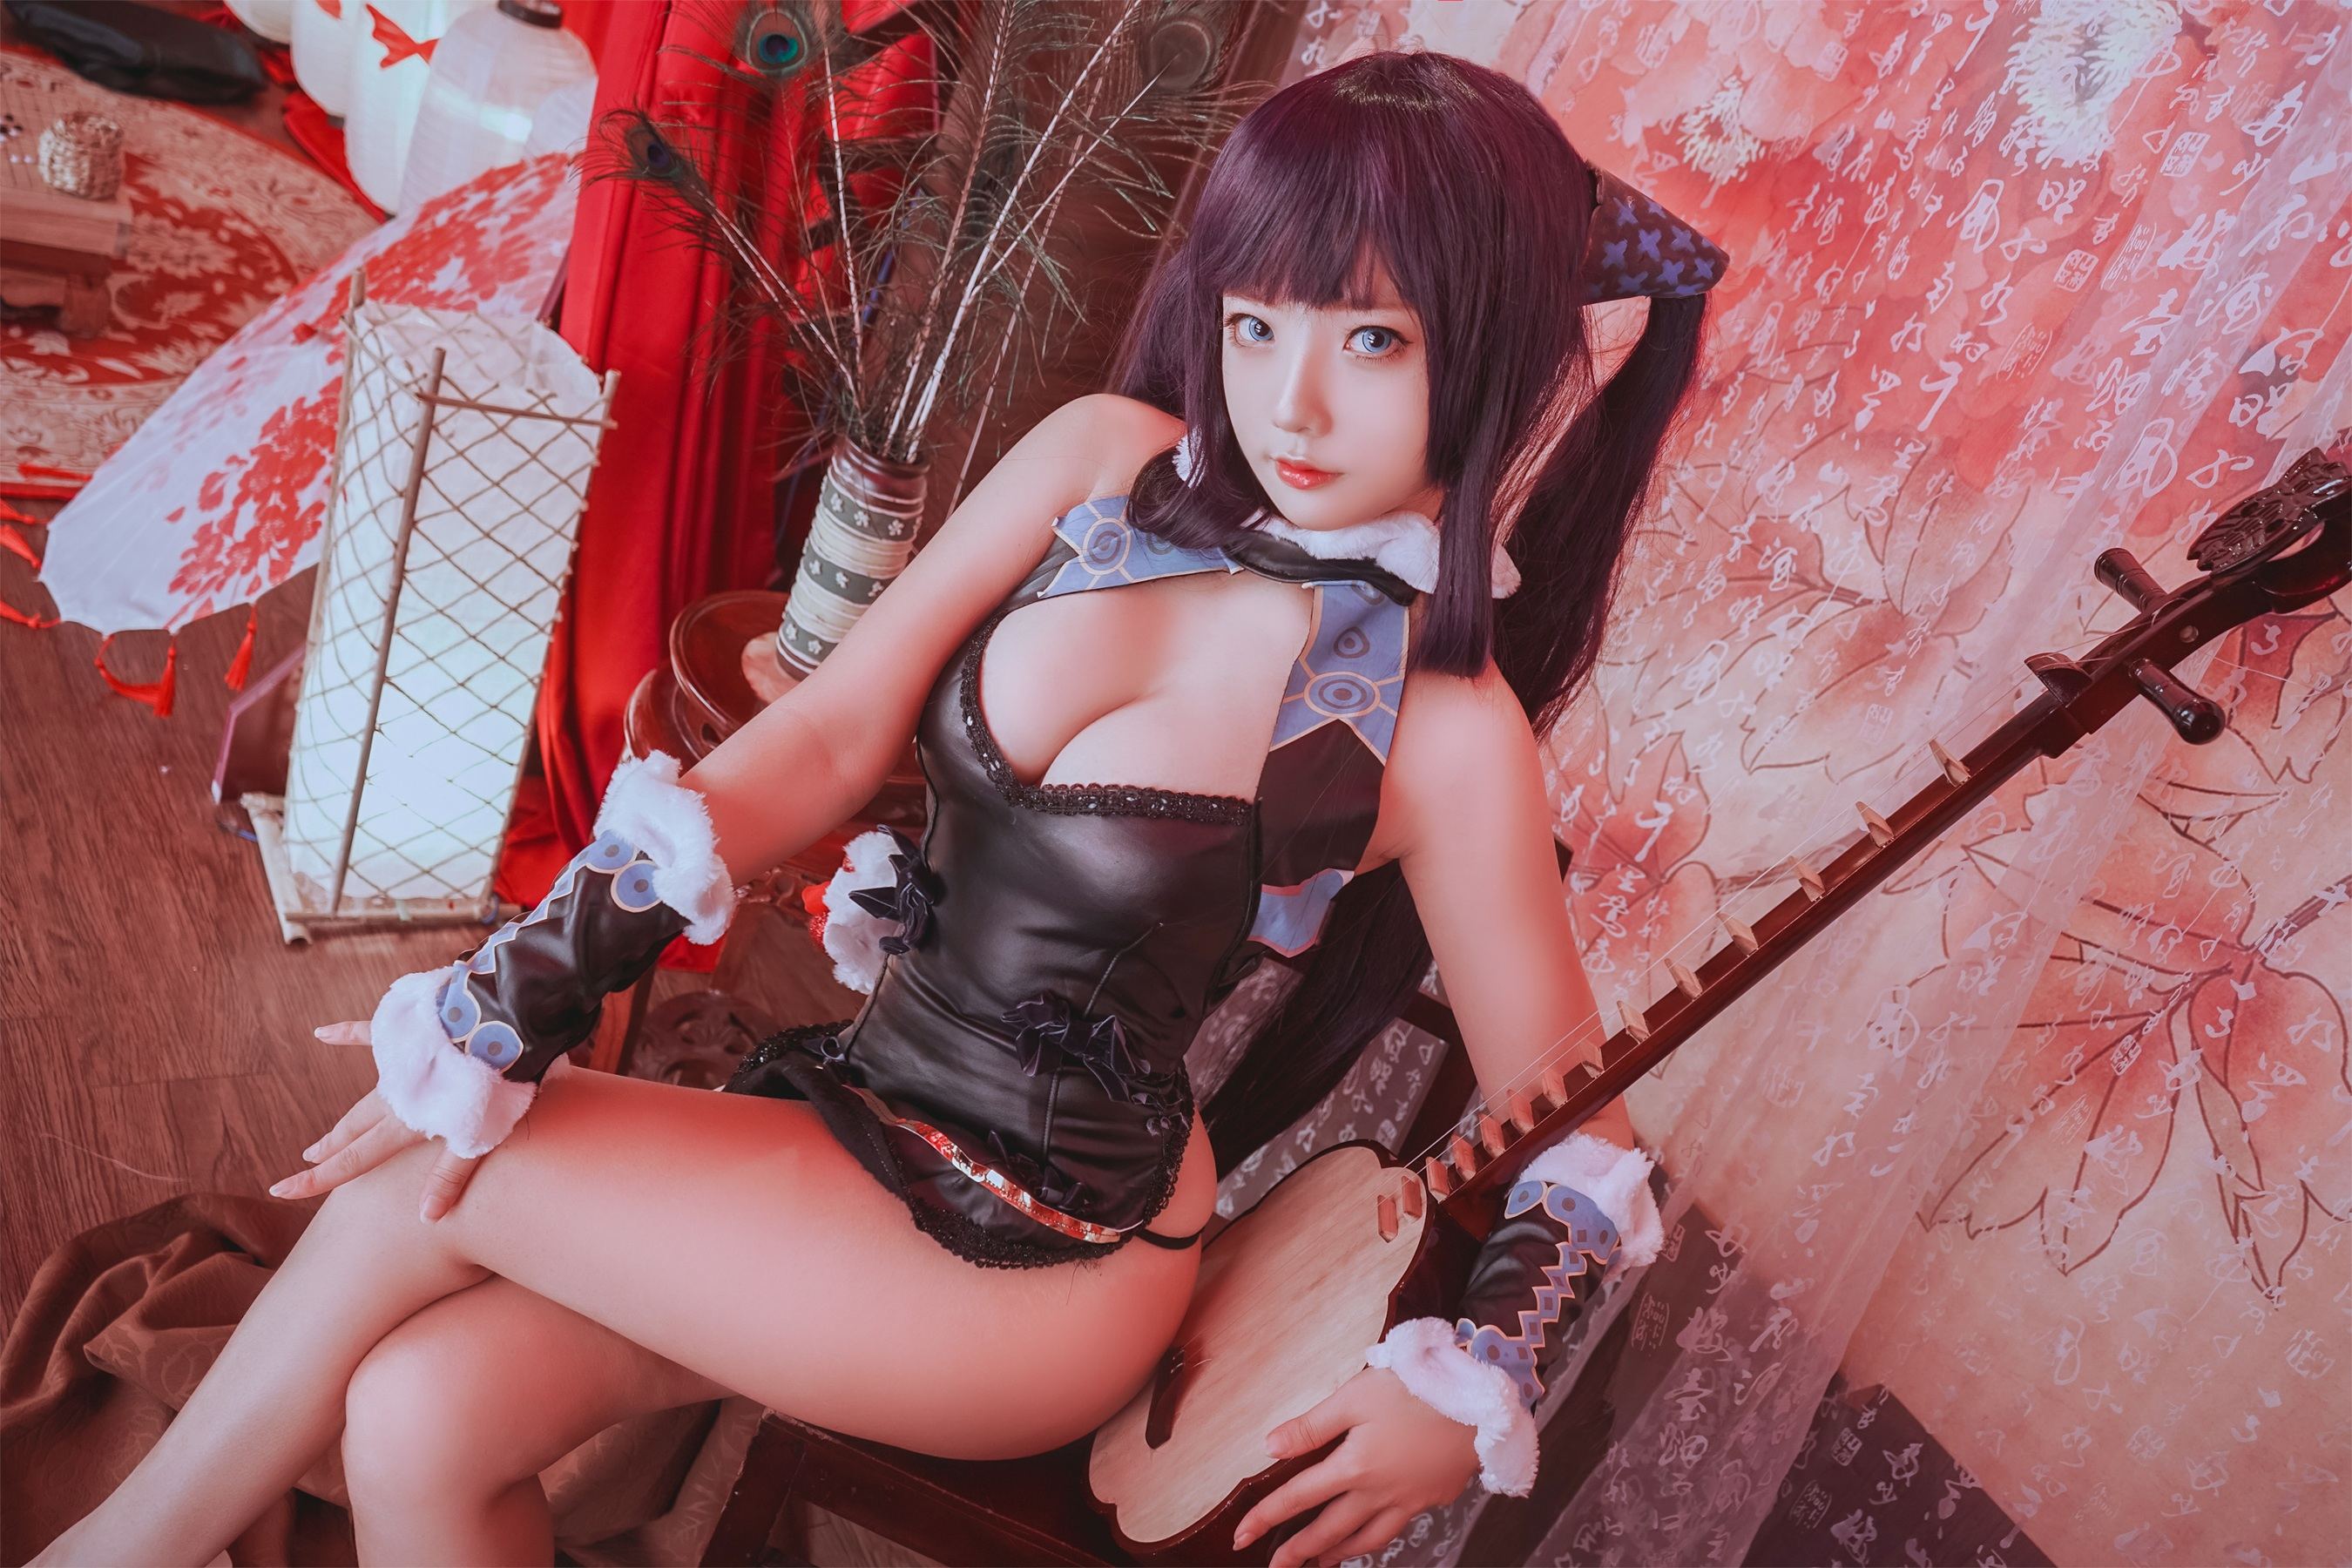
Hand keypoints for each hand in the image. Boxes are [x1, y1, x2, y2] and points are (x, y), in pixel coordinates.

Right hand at [269, 1020, 484, 1222]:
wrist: (493, 1027)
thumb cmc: (491, 1085)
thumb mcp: (476, 1138)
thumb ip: (448, 1176)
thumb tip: (426, 1217)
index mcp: (406, 1123)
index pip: (355, 1159)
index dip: (318, 1178)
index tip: (281, 1190)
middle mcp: (393, 1097)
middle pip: (354, 1130)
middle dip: (332, 1149)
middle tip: (310, 1160)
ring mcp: (396, 1065)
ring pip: (363, 1099)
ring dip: (346, 1119)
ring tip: (327, 1137)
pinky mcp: (405, 1035)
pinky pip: (368, 1034)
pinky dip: (346, 1033)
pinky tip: (323, 1033)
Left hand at [1233, 1365, 1481, 1567]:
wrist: (1481, 1402)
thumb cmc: (1415, 1390)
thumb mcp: (1356, 1397)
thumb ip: (1312, 1426)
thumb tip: (1269, 1448)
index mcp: (1354, 1467)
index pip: (1298, 1498)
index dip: (1266, 1517)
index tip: (1241, 1536)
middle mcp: (1378, 1493)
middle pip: (1330, 1530)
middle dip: (1299, 1552)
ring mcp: (1408, 1501)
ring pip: (1366, 1539)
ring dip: (1338, 1553)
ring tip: (1320, 1563)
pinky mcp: (1432, 1498)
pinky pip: (1395, 1529)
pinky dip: (1374, 1540)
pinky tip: (1370, 1536)